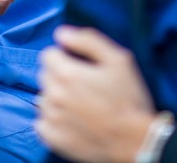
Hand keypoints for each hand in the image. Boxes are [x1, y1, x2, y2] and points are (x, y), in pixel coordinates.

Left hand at [36, 26, 157, 162]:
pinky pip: (41, 122)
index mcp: (67, 73)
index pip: (48, 54)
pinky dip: (52, 120)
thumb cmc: (129, 99)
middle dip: (60, 75)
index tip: (80, 65)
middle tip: (84, 85)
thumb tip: (61, 33)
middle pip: (45, 75)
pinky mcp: (52, 138)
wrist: (135, 141)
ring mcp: (51, 118)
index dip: (65, 56)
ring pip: (43, 98)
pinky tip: (71, 120)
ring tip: (79, 104)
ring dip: (57, 97)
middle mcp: (53, 95)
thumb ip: (88, 40)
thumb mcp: (118, 60)